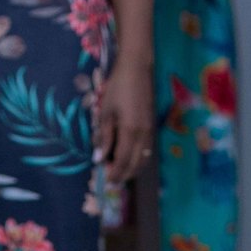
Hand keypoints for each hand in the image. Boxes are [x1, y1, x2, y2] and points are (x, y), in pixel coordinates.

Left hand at [98, 55, 153, 184]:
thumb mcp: (106, 111)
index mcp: (130, 131)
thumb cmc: (118, 87)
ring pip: (143, 160)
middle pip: (135, 165)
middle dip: (123, 176)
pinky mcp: (151, 127)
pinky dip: (138, 160)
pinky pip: (146, 151)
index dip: (114, 174)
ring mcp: (149, 131)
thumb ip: (104, 136)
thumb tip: (99, 158)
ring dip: (132, 170)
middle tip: (112, 182)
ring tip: (120, 174)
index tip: (106, 181)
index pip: (122, 161)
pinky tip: (129, 160)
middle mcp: (143, 135)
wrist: (137, 68)